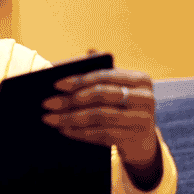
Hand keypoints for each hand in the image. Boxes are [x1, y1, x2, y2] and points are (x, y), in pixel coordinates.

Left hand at [41, 68, 158, 169]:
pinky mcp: (135, 138)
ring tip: (51, 119)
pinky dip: (81, 132)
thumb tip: (88, 52)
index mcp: (140, 79)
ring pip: (99, 116)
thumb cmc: (123, 108)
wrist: (142, 141)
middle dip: (70, 99)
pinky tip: (65, 130)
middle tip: (48, 103)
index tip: (56, 84)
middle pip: (101, 95)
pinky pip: (103, 134)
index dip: (79, 80)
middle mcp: (145, 98)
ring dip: (71, 118)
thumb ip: (104, 73)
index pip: (105, 76)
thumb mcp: (117, 89)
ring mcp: (142, 119)